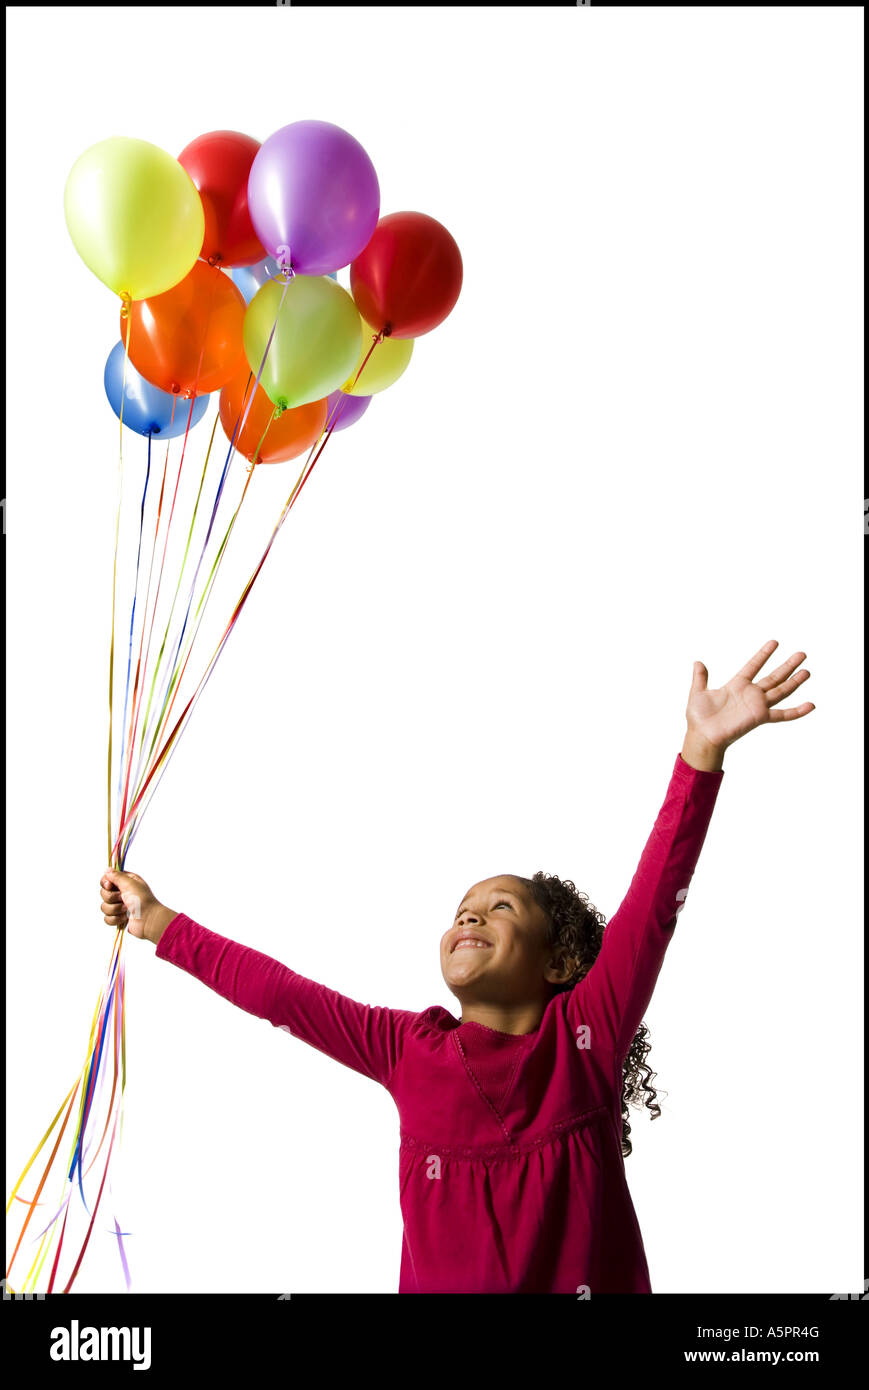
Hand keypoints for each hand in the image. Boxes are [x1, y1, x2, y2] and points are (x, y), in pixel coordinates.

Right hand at [100, 869, 176, 945]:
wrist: (149, 919)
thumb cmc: (143, 900)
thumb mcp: (130, 884)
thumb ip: (117, 876)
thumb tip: (107, 870)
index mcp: (125, 882)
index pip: (107, 879)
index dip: (105, 883)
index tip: (110, 886)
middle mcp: (121, 892)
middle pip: (103, 893)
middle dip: (112, 898)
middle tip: (123, 898)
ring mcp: (119, 906)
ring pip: (104, 906)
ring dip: (115, 909)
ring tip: (126, 909)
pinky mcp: (118, 917)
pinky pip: (107, 918)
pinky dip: (116, 919)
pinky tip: (125, 918)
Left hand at [685, 640, 814, 757]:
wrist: (702, 735)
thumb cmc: (699, 718)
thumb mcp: (698, 693)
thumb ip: (701, 678)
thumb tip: (697, 662)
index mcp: (737, 685)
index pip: (753, 666)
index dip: (763, 655)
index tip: (775, 642)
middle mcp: (750, 694)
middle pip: (774, 677)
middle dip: (787, 666)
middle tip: (802, 654)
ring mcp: (757, 705)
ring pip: (781, 690)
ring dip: (794, 681)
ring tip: (807, 671)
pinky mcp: (760, 717)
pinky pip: (782, 714)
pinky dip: (797, 711)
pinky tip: (810, 705)